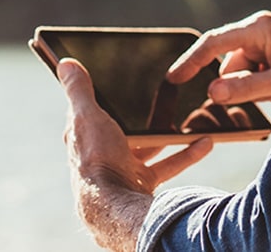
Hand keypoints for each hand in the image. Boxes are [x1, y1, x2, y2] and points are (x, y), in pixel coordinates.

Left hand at [58, 58, 212, 250]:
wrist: (115, 205)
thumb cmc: (97, 158)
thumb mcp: (87, 115)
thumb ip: (79, 90)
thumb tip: (65, 64)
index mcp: (84, 137)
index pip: (92, 111)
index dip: (104, 96)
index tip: (123, 80)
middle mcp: (103, 153)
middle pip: (126, 128)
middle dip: (145, 115)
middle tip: (168, 95)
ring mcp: (124, 169)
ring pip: (150, 146)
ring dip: (170, 133)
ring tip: (190, 117)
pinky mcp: (143, 182)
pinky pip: (169, 165)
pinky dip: (187, 154)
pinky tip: (205, 142)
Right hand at [168, 11, 270, 103]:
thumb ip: (248, 87)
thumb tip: (213, 92)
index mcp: (258, 28)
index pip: (214, 43)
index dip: (190, 61)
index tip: (173, 80)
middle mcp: (259, 29)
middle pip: (229, 63)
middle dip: (240, 84)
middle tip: (268, 94)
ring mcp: (266, 40)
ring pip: (241, 72)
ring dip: (253, 87)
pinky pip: (254, 72)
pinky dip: (263, 85)